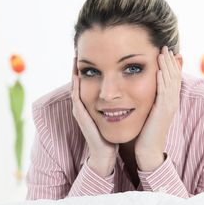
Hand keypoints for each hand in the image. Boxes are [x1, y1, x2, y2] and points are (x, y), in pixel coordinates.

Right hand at [71, 55, 117, 175]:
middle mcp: (83, 107)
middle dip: (78, 67)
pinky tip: (77, 76)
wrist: (106, 154)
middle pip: (78, 83)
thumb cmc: (112, 135)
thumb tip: (129, 91)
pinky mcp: (81, 117)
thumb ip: (119, 103)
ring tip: (75, 58)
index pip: (88, 83)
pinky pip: (76, 98)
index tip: (91, 54)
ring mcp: (81, 111)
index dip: (88, 69)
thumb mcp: (116, 114)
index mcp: (91, 105)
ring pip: (75, 88)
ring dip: (74, 73)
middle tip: (78, 51)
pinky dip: (75, 87)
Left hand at [134, 45, 181, 170]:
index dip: (170, 65)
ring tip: (163, 53)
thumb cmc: (146, 133)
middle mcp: (172, 103)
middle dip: (169, 61)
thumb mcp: (149, 112)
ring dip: (167, 66)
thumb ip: (149, 100)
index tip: (164, 52)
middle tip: (165, 46)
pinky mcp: (163, 112)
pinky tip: (159, 70)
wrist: (148, 150)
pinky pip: (164, 92)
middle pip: (174, 76)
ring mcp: (169, 107)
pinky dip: (162, 80)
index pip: (172, 78)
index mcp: (169, 102)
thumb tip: (145, 90)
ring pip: (170, 82)